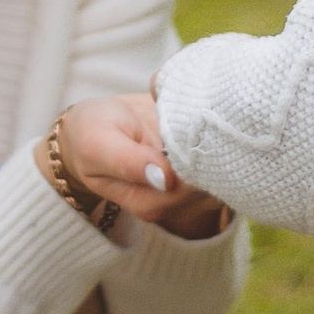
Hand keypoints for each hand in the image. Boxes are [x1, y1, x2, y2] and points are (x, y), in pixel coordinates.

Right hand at [49, 96, 233, 239]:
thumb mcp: (99, 145)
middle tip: (199, 115)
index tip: (190, 131)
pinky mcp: (195, 159)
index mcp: (150, 203)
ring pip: (222, 166)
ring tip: (195, 111)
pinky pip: (219, 149)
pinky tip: (198, 110)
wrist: (92, 125)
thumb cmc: (90, 135)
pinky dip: (214, 129)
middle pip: (213, 181)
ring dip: (216, 137)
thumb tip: (167, 180)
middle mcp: (173, 198)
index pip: (192, 192)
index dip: (197, 163)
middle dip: (212, 149)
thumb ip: (129, 164)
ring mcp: (187, 180)